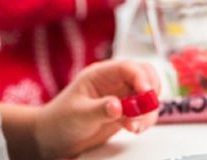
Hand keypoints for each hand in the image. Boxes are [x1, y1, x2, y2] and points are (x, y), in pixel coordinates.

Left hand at [34, 60, 160, 158]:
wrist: (55, 138)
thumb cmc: (60, 120)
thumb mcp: (78, 115)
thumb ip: (100, 110)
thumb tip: (118, 106)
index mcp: (101, 74)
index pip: (128, 68)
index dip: (141, 78)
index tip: (146, 94)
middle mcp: (115, 81)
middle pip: (145, 75)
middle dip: (150, 92)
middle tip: (146, 111)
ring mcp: (122, 95)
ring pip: (148, 94)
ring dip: (148, 110)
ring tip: (136, 126)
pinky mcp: (126, 111)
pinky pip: (144, 111)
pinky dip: (145, 119)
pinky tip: (134, 129)